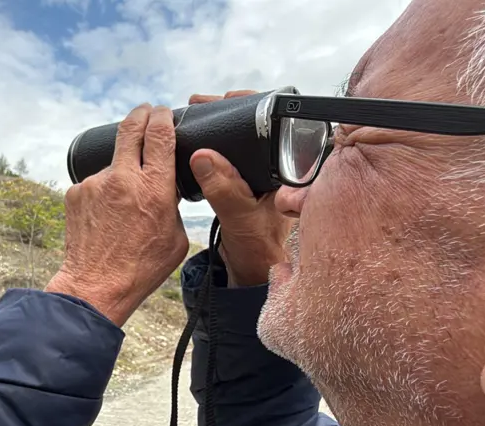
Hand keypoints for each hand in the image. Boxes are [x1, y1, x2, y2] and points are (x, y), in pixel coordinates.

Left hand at [45, 103, 188, 325]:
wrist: (95, 286)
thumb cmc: (141, 267)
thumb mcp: (176, 237)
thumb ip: (173, 205)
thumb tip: (168, 187)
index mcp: (153, 189)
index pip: (159, 134)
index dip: (163, 116)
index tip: (164, 112)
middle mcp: (121, 179)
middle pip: (130, 127)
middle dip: (141, 114)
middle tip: (147, 112)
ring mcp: (94, 184)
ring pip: (113, 162)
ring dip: (122, 171)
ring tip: (124, 203)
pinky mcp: (75, 192)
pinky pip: (95, 183)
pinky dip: (104, 191)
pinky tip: (106, 215)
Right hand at [187, 90, 295, 286]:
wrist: (250, 267)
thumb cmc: (256, 248)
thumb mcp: (238, 217)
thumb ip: (223, 189)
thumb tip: (202, 155)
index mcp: (288, 170)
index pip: (278, 123)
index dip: (252, 105)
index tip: (224, 99)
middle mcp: (279, 166)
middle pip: (258, 125)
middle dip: (229, 110)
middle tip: (201, 103)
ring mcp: (262, 172)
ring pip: (243, 138)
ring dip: (220, 126)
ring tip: (196, 113)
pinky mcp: (246, 179)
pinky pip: (232, 153)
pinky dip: (216, 144)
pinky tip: (199, 139)